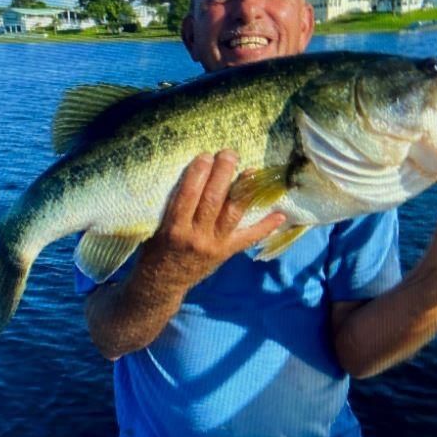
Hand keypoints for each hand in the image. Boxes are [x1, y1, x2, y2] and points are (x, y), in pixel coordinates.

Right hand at [137, 150, 285, 291]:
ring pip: (232, 215)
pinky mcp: (226, 253)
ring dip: (244, 191)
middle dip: (222, 175)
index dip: (197, 174)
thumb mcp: (156, 225)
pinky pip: (248, 238)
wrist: (162, 282)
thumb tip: (191, 173)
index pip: (187, 196)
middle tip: (228, 154)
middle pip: (212, 201)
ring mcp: (214, 245)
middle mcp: (195, 237)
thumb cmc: (156, 247)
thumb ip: (171, 204)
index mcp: (174, 228)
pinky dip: (265, 227)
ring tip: (252, 171)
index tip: (205, 155)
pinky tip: (280, 215)